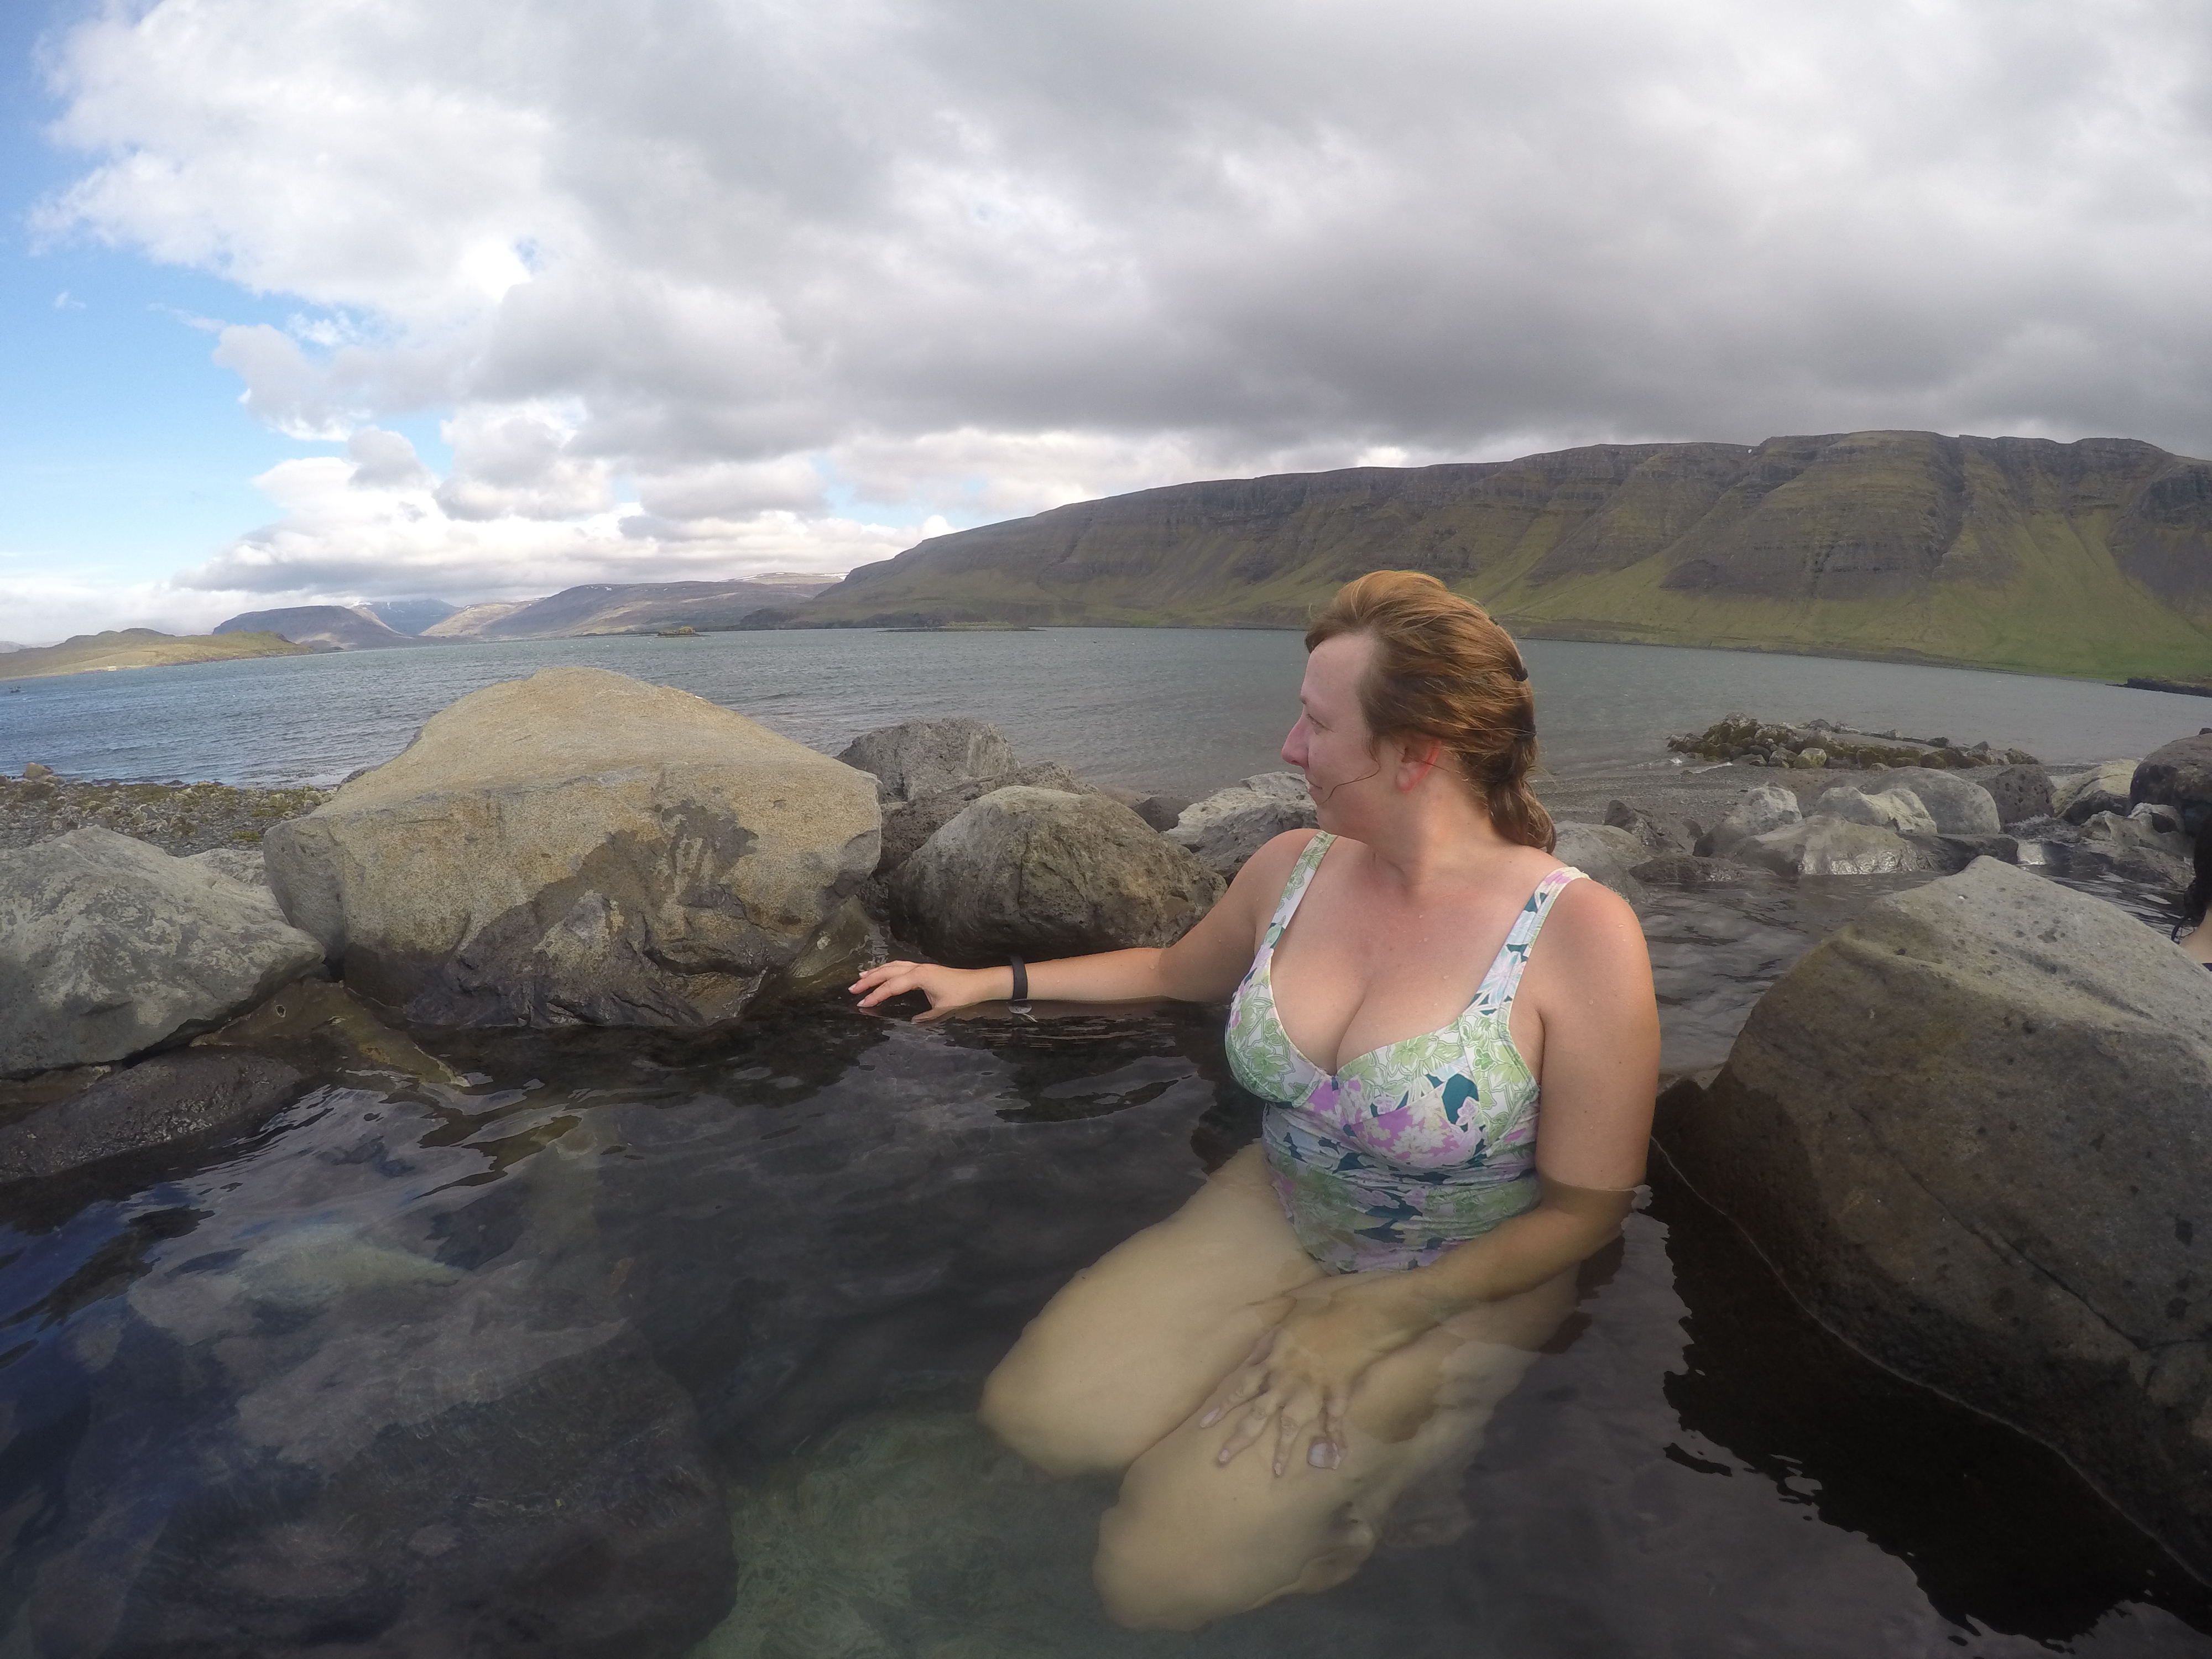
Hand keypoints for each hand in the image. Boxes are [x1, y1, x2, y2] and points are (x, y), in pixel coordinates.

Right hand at [849, 959, 1000, 1020]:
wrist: (978, 983)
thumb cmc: (961, 995)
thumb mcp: (942, 1009)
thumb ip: (925, 1016)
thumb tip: (911, 1022)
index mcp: (918, 977)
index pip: (891, 986)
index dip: (876, 995)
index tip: (862, 1003)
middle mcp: (916, 968)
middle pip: (887, 972)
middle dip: (869, 980)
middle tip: (853, 989)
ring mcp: (920, 967)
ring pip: (892, 966)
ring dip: (876, 971)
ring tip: (861, 977)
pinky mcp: (924, 968)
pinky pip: (900, 966)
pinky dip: (888, 969)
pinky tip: (883, 972)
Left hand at [1199, 1275, 1432, 1475]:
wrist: (1350, 1318)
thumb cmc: (1313, 1323)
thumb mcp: (1279, 1331)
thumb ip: (1261, 1351)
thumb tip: (1246, 1367)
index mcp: (1271, 1366)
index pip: (1240, 1389)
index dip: (1222, 1407)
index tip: (1204, 1425)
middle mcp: (1285, 1383)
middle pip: (1258, 1414)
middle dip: (1240, 1437)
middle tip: (1221, 1459)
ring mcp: (1310, 1392)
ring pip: (1291, 1424)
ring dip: (1282, 1448)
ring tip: (1275, 1471)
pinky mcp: (1335, 1395)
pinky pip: (1334, 1420)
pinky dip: (1335, 1439)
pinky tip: (1335, 1460)